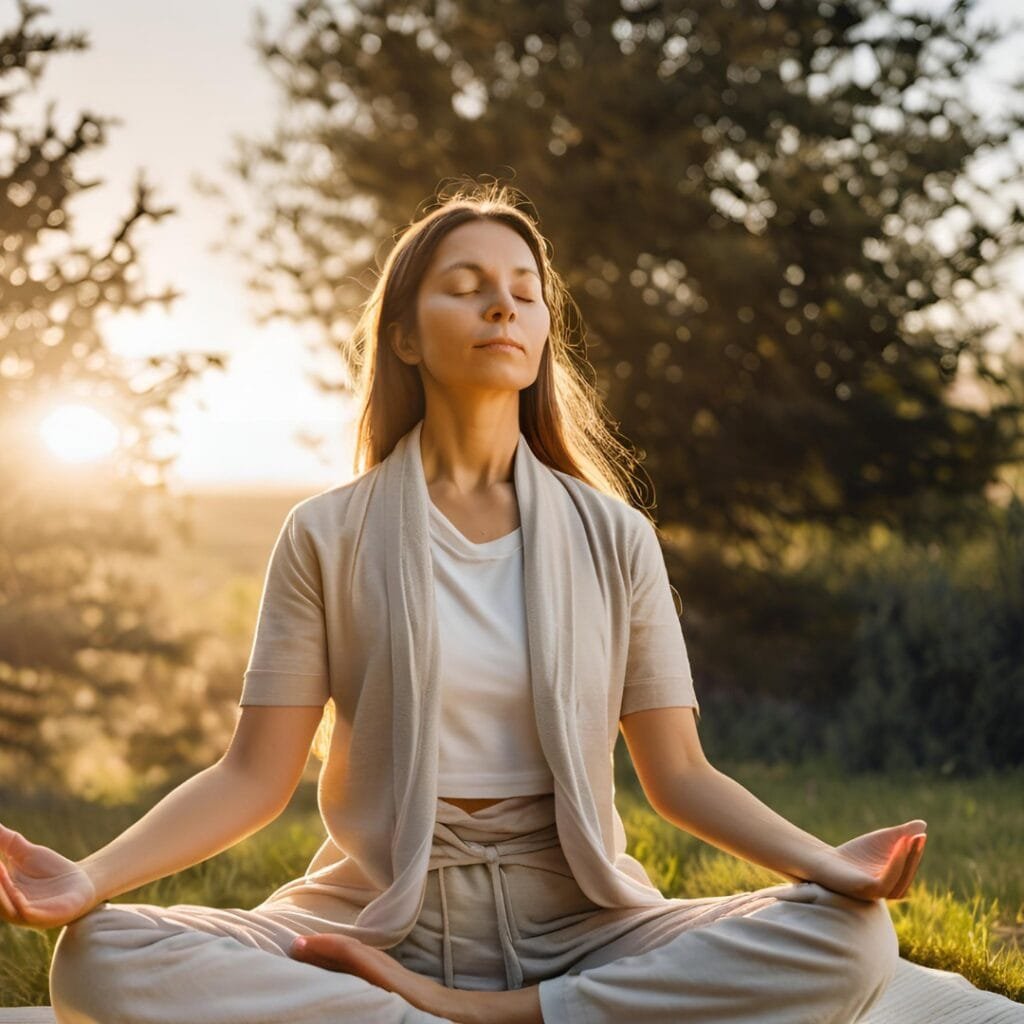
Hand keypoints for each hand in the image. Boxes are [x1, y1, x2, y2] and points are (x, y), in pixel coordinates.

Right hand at [0, 822, 98, 928]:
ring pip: (4, 906)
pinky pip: (25, 912)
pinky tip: (12, 888)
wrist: (84, 881)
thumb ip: (6, 840)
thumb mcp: (26, 852)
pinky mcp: (44, 918)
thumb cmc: (51, 869)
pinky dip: (16, 901)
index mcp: (2, 894)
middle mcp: (9, 908)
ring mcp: (26, 915)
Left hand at [809, 819, 927, 901]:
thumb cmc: (854, 853)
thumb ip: (901, 834)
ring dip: (905, 860)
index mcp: (894, 882)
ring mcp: (876, 893)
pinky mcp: (865, 890)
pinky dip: (894, 865)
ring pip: (899, 881)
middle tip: (918, 836)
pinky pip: (886, 882)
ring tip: (907, 839)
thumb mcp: (881, 841)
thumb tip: (923, 825)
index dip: (916, 853)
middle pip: (906, 876)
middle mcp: (887, 891)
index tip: (921, 835)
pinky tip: (896, 847)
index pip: (910, 870)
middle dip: (913, 856)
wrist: (825, 860)